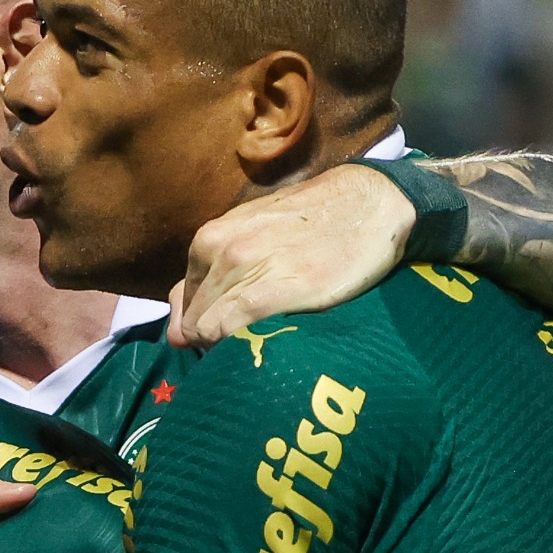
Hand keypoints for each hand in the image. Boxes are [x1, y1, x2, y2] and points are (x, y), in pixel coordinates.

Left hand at [169, 163, 414, 348]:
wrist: (370, 205)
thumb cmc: (314, 222)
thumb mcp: (254, 233)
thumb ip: (214, 271)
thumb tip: (181, 326)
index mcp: (209, 239)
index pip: (182, 304)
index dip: (204, 324)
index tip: (231, 332)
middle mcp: (216, 252)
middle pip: (191, 322)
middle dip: (212, 339)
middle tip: (250, 340)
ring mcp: (241, 271)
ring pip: (204, 332)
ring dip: (226, 345)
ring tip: (262, 341)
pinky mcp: (267, 293)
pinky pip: (226, 334)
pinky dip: (236, 346)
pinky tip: (264, 344)